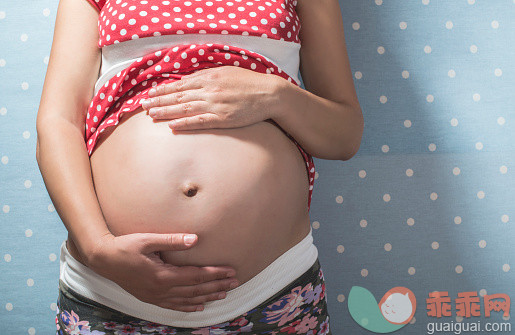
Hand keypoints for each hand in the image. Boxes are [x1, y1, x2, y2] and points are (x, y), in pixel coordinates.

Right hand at [86, 232, 238, 311]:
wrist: (103, 259)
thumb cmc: (124, 246)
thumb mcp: (148, 240)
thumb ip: (172, 240)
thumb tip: (195, 239)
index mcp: (163, 275)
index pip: (196, 276)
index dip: (215, 274)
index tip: (231, 271)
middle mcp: (161, 289)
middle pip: (196, 290)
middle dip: (217, 286)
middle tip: (235, 282)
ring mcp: (155, 296)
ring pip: (187, 300)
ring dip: (207, 297)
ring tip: (224, 294)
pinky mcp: (150, 298)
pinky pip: (173, 305)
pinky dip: (188, 306)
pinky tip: (199, 306)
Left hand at [141, 66, 282, 130]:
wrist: (269, 94)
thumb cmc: (248, 83)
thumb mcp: (226, 72)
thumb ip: (206, 76)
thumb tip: (188, 81)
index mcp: (209, 77)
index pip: (180, 85)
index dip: (163, 90)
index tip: (150, 94)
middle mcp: (209, 90)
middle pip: (178, 97)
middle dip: (159, 101)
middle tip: (143, 107)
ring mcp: (215, 105)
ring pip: (185, 109)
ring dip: (166, 112)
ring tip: (152, 116)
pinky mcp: (223, 118)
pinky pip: (200, 122)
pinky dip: (185, 124)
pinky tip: (172, 126)